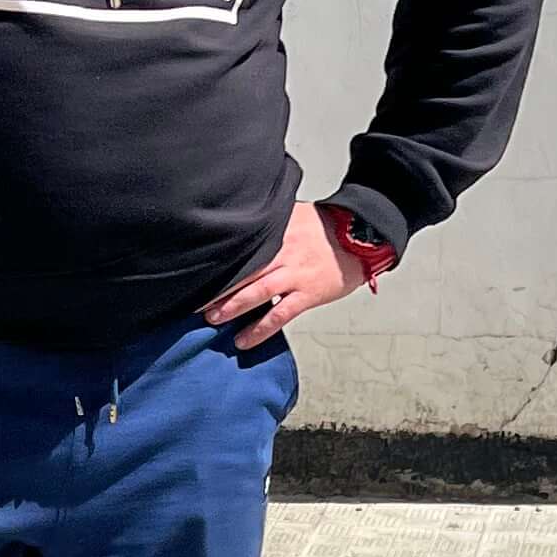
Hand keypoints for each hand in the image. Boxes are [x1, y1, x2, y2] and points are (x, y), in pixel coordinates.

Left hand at [202, 200, 363, 351]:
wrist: (362, 238)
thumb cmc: (328, 228)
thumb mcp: (294, 215)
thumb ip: (270, 223)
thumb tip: (242, 223)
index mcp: (277, 232)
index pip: (241, 246)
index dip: (218, 260)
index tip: (198, 270)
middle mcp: (283, 252)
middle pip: (244, 270)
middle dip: (217, 287)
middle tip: (195, 300)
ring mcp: (295, 275)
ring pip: (257, 292)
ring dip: (232, 307)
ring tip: (212, 319)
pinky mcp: (307, 294)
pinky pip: (280, 315)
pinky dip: (260, 329)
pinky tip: (244, 340)